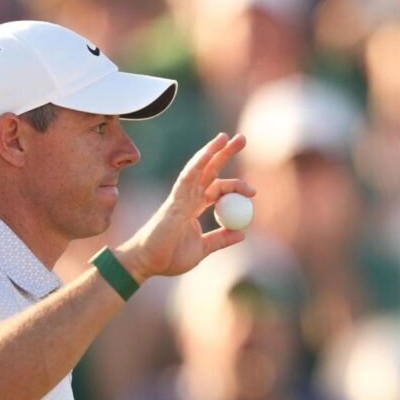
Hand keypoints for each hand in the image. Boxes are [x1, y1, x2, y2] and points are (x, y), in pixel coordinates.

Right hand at [115, 133, 255, 280]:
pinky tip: (209, 152)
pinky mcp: (174, 201)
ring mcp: (180, 197)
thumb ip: (220, 239)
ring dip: (212, 151)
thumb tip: (242, 232)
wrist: (147, 263)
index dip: (235, 185)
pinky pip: (187, 178)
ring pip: (199, 168)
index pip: (217, 187)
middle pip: (209, 170)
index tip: (253, 193)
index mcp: (194, 206)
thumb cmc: (169, 257)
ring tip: (227, 136)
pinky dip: (198, 164)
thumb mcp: (202, 248)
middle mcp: (188, 197)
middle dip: (225, 153)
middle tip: (242, 138)